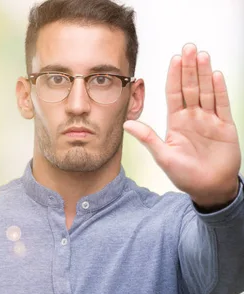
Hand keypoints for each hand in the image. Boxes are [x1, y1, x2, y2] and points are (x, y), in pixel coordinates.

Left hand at [123, 43, 240, 207]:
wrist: (208, 188)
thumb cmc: (185, 174)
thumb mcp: (163, 156)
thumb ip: (148, 137)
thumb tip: (127, 123)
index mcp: (176, 122)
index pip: (174, 93)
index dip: (174, 76)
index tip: (174, 58)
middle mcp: (193, 117)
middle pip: (191, 87)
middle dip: (189, 67)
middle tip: (189, 47)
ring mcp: (209, 120)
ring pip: (207, 91)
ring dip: (204, 73)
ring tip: (202, 55)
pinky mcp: (225, 127)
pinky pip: (222, 104)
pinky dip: (220, 90)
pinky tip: (216, 75)